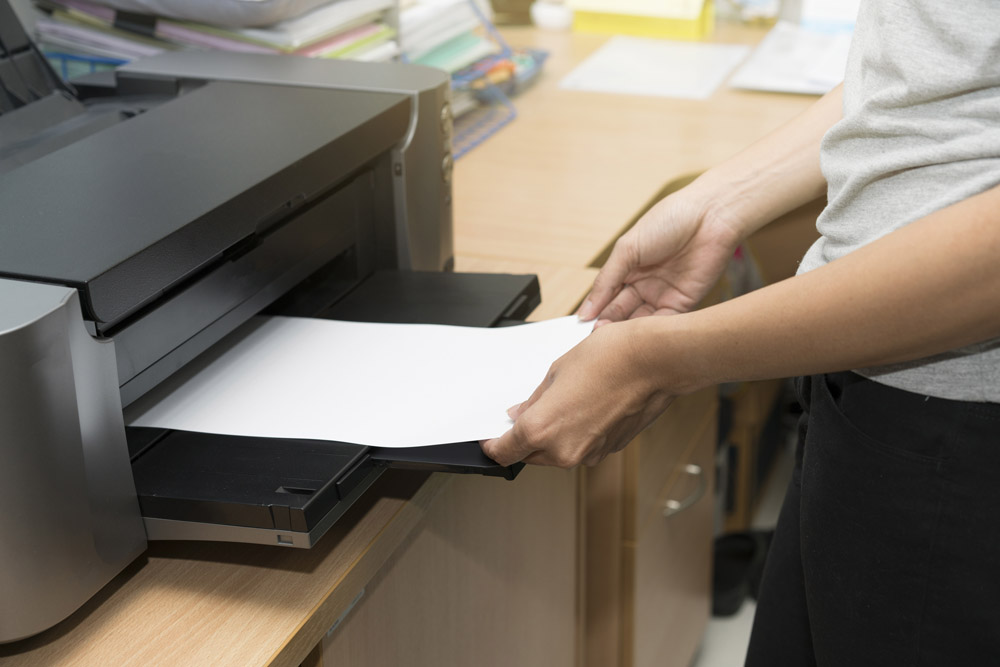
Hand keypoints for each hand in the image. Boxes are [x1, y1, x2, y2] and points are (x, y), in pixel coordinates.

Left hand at [481, 320, 673, 467]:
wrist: (655, 361)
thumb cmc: (608, 358)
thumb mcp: (555, 372)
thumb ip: (534, 401)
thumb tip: (520, 415)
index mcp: (541, 430)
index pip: (503, 452)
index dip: (492, 446)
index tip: (489, 439)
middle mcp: (563, 451)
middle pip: (530, 456)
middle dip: (524, 439)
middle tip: (527, 413)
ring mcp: (589, 454)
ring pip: (557, 453)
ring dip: (553, 436)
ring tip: (564, 401)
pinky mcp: (609, 450)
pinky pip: (582, 447)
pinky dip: (577, 434)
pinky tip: (585, 406)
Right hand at [578, 191, 741, 323]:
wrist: (710, 215)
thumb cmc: (669, 221)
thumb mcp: (627, 249)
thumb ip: (605, 281)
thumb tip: (585, 310)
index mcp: (628, 268)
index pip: (606, 296)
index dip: (594, 312)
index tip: (581, 327)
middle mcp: (644, 284)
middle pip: (621, 312)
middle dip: (608, 325)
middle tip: (595, 337)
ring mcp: (663, 294)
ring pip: (640, 321)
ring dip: (626, 332)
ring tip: (612, 339)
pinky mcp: (684, 302)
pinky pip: (664, 322)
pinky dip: (649, 331)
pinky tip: (635, 336)